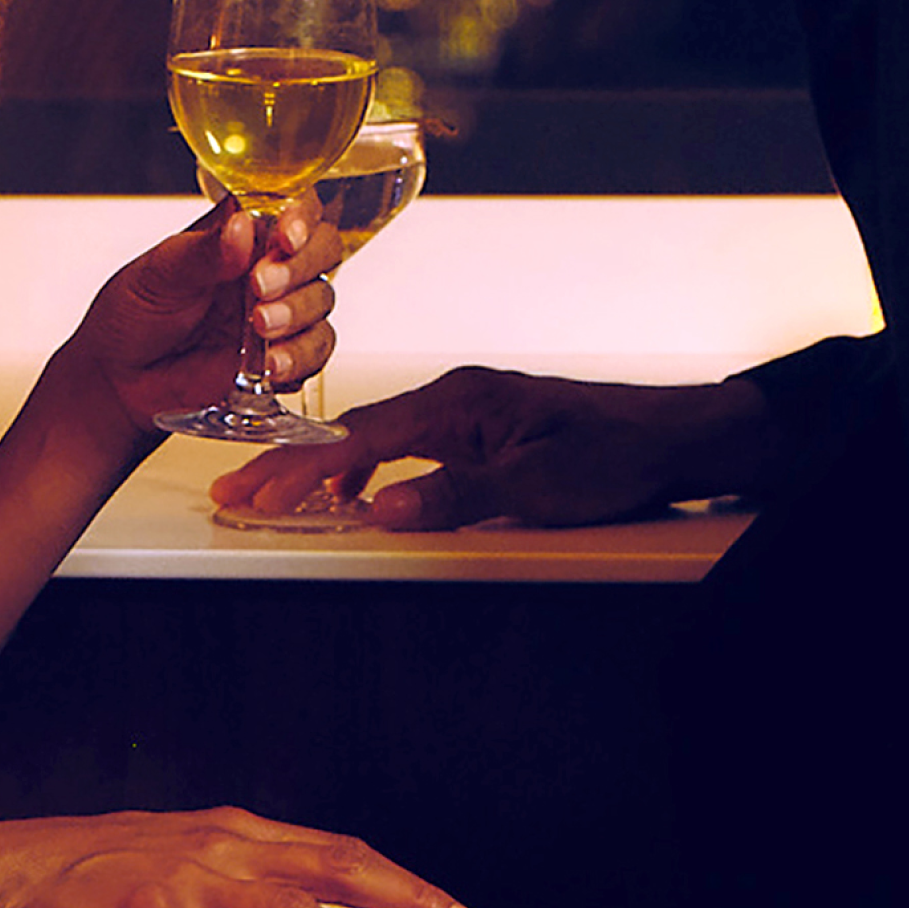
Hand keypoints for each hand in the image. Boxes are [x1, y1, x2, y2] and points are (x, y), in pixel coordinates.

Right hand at [0, 803, 489, 907]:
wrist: (12, 871)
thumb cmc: (103, 879)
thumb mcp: (187, 865)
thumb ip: (244, 886)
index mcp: (241, 832)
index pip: (343, 851)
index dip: (406, 883)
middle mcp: (228, 843)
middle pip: (338, 867)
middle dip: (410, 901)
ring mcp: (190, 874)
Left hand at [58, 199, 338, 439]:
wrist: (120, 379)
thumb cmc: (134, 312)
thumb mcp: (159, 273)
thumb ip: (203, 252)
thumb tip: (241, 227)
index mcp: (240, 229)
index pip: (291, 202)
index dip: (300, 214)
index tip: (286, 234)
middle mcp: (267, 263)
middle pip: (321, 247)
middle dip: (299, 266)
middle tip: (260, 285)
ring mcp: (279, 309)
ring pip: (322, 297)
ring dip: (298, 312)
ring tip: (259, 326)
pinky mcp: (282, 355)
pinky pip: (315, 350)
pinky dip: (301, 355)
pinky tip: (272, 364)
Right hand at [207, 363, 753, 528]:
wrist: (673, 438)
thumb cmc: (612, 457)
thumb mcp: (535, 488)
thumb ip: (453, 496)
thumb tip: (378, 510)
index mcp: (459, 401)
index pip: (359, 437)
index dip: (297, 468)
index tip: (247, 490)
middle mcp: (457, 397)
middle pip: (356, 432)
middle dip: (292, 464)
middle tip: (235, 492)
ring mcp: (470, 411)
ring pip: (379, 438)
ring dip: (327, 468)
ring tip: (279, 497)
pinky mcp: (485, 429)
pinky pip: (408, 445)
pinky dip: (370, 468)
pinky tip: (362, 495)